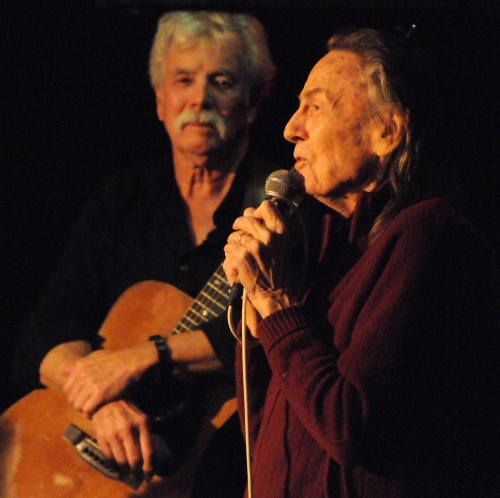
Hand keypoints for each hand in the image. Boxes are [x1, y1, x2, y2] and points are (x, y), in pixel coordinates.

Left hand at [63, 342, 157, 416]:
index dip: (74, 394)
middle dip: (78, 402)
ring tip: (92, 407)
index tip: (82, 396)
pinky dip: (90, 413)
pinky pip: (87, 410)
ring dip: (84, 408)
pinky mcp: (100, 394)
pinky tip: (96, 411)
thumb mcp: (95, 356)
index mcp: (80, 367)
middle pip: (71, 398)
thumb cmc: (115, 358)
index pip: (66, 388)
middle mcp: (83, 376)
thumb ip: (78, 364)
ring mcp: (91, 385)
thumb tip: (64, 372)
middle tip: (88, 403)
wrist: (131, 361)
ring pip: (78, 406)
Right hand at [92, 399, 153, 474]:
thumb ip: (146, 435)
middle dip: (137, 472)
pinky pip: (108, 457)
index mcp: (143, 423)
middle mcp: (129, 429)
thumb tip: (149, 458)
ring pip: (121, 461)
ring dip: (124, 470)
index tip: (149, 473)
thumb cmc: (127, 409)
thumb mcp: (141, 417)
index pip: (149, 452)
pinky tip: (116, 465)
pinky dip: (112, 465)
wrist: (106, 398)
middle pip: (135, 460)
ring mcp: (114, 433)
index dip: (150, 467)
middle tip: (137, 476)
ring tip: (127, 472)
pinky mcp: (102, 436)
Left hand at [223, 201, 296, 321]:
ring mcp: (255, 246)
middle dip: (239, 224)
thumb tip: (251, 211)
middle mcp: (269, 236)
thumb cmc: (279, 272)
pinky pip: (229, 247)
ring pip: (235, 234)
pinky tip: (236, 261)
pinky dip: (230, 253)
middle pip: (246, 217)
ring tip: (239, 251)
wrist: (276, 295)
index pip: (267, 206)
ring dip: (233, 242)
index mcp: (282, 231)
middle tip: (237, 230)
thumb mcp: (282, 246)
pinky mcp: (243, 256)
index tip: (253, 218)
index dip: (256, 211)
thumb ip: (270, 228)